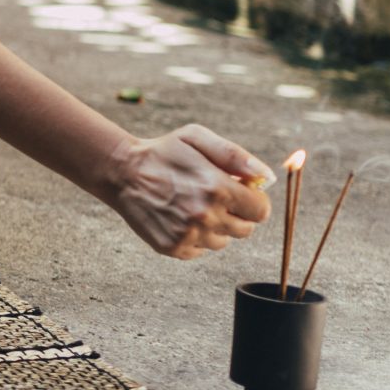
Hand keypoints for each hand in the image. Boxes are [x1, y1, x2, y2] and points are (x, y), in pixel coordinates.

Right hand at [101, 123, 273, 258]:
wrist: (122, 172)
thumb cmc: (163, 152)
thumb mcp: (198, 138)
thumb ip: (237, 157)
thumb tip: (268, 179)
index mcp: (218, 188)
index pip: (261, 211)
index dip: (253, 201)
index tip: (240, 193)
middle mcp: (206, 215)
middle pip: (246, 229)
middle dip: (236, 214)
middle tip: (214, 198)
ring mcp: (189, 234)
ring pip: (223, 241)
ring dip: (215, 227)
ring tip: (192, 206)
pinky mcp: (174, 247)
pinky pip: (200, 250)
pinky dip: (195, 237)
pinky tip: (179, 218)